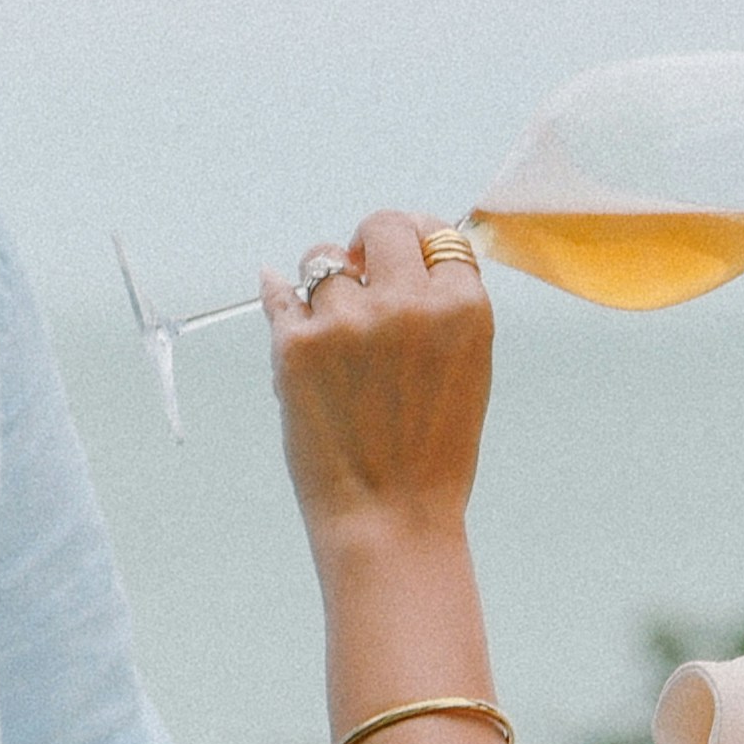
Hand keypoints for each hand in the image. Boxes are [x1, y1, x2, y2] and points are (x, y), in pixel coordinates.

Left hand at [268, 211, 496, 539]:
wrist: (390, 516)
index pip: (436, 234)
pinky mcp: (297, 345)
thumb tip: (396, 256)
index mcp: (462, 307)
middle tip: (359, 271)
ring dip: (322, 280)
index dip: (413, 240)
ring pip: (320, 258)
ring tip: (329, 322)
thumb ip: (441, 309)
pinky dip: (278, 294)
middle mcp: (407, 304)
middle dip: (367, 242)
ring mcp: (348, 322)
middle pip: (380, 226)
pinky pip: (278, 293)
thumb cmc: (432, 451)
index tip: (397, 256)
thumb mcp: (466, 368)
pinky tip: (278, 292)